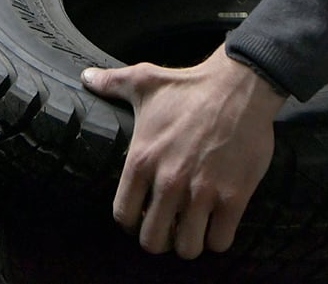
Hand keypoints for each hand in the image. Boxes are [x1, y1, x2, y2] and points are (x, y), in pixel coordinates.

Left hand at [80, 44, 286, 258]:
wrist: (240, 86)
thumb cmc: (190, 86)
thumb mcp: (144, 81)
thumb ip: (111, 83)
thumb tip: (87, 78)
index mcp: (142, 160)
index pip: (123, 215)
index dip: (131, 221)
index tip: (142, 215)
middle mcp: (168, 181)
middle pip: (153, 241)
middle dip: (159, 239)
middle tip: (168, 226)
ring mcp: (202, 192)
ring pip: (187, 248)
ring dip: (189, 243)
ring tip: (192, 228)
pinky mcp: (234, 197)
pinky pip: (220, 242)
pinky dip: (217, 238)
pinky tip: (217, 223)